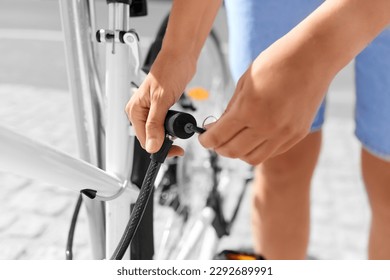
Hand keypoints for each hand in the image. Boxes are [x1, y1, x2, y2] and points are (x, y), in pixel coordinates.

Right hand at [125, 51, 195, 155]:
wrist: (181, 57)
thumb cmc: (169, 71)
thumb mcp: (161, 100)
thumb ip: (155, 125)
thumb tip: (152, 146)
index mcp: (135, 110)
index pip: (144, 140)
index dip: (160, 148)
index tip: (175, 151)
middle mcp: (139, 112)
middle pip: (150, 138)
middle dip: (165, 142)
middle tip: (180, 144)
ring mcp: (149, 110)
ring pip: (157, 133)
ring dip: (169, 135)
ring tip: (179, 130)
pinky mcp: (159, 108)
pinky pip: (163, 125)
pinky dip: (171, 127)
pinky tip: (178, 123)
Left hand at [199, 45, 330, 164]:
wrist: (314, 56)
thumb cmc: (276, 62)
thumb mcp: (245, 82)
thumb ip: (231, 109)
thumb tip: (218, 127)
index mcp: (249, 109)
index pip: (218, 137)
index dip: (206, 140)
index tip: (203, 138)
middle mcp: (267, 126)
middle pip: (232, 152)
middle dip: (219, 148)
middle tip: (215, 141)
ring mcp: (284, 133)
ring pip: (252, 158)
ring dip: (238, 153)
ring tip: (234, 140)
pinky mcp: (297, 134)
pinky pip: (271, 151)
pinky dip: (257, 149)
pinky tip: (254, 137)